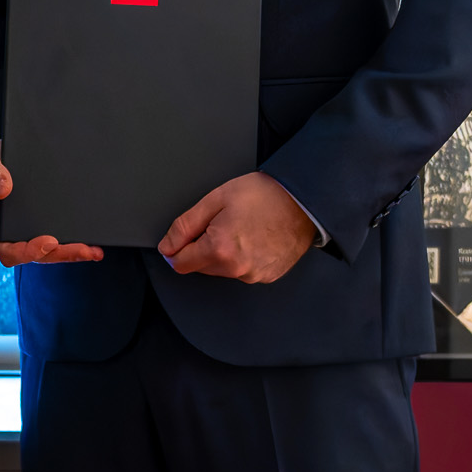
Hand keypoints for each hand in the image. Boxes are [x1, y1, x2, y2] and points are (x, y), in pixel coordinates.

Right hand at [0, 143, 102, 267]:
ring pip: (50, 252)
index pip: (7, 251)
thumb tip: (4, 189)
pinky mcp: (43, 228)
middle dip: (61, 254)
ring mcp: (28, 234)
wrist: (4, 162)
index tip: (49, 242)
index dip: (28, 252)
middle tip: (85, 250)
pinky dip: (75, 244)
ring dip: (72, 253)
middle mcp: (11, 236)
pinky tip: (93, 242)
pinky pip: (58, 241)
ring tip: (95, 251)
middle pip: (35, 255)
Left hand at [159, 171, 315, 282]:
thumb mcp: (216, 199)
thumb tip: (167, 246)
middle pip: (201, 267)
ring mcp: (254, 275)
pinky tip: (255, 238)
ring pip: (223, 270)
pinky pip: (243, 271)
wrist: (304, 201)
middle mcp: (236, 268)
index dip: (178, 248)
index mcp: (220, 248)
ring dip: (224, 253)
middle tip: (222, 222)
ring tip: (243, 228)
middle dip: (203, 247)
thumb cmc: (266, 195)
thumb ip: (185, 225)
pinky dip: (243, 257)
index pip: (180, 263)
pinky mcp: (267, 276)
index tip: (185, 236)